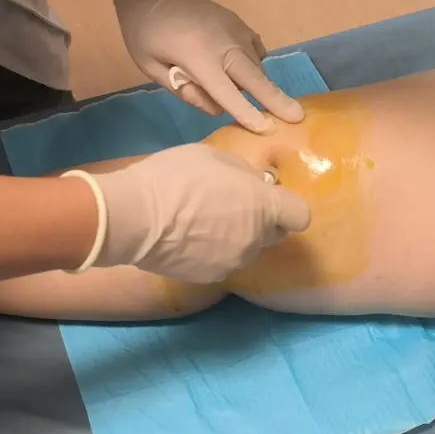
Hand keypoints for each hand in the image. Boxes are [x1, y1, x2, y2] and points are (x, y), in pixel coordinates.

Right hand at [85, 144, 310, 282]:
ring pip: (247, 249)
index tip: (270, 198)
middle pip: (275, 234)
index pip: (300, 216)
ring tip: (204, 223)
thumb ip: (243, 173)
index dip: (288, 207)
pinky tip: (188, 240)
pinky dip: (213, 253)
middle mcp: (255, 239)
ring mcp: (234, 261)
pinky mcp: (210, 277)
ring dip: (237, 237)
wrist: (134, 216)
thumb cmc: (174, 177)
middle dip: (263, 221)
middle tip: (233, 206)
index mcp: (263, 206)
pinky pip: (222, 262)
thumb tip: (257, 183)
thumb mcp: (214, 157)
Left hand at [100, 0, 303, 133]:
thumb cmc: (144, 32)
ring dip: (262, 85)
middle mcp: (224, 43)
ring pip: (257, 66)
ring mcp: (236, 31)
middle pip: (255, 77)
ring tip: (266, 102)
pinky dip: (256, 65)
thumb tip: (217, 108)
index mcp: (198, 56)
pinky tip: (246, 72)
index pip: (227, 91)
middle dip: (276, 99)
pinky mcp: (240, 24)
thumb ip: (184, 91)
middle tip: (297, 117)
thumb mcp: (152, 68)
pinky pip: (256, 51)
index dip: (245, 112)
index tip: (265, 129)